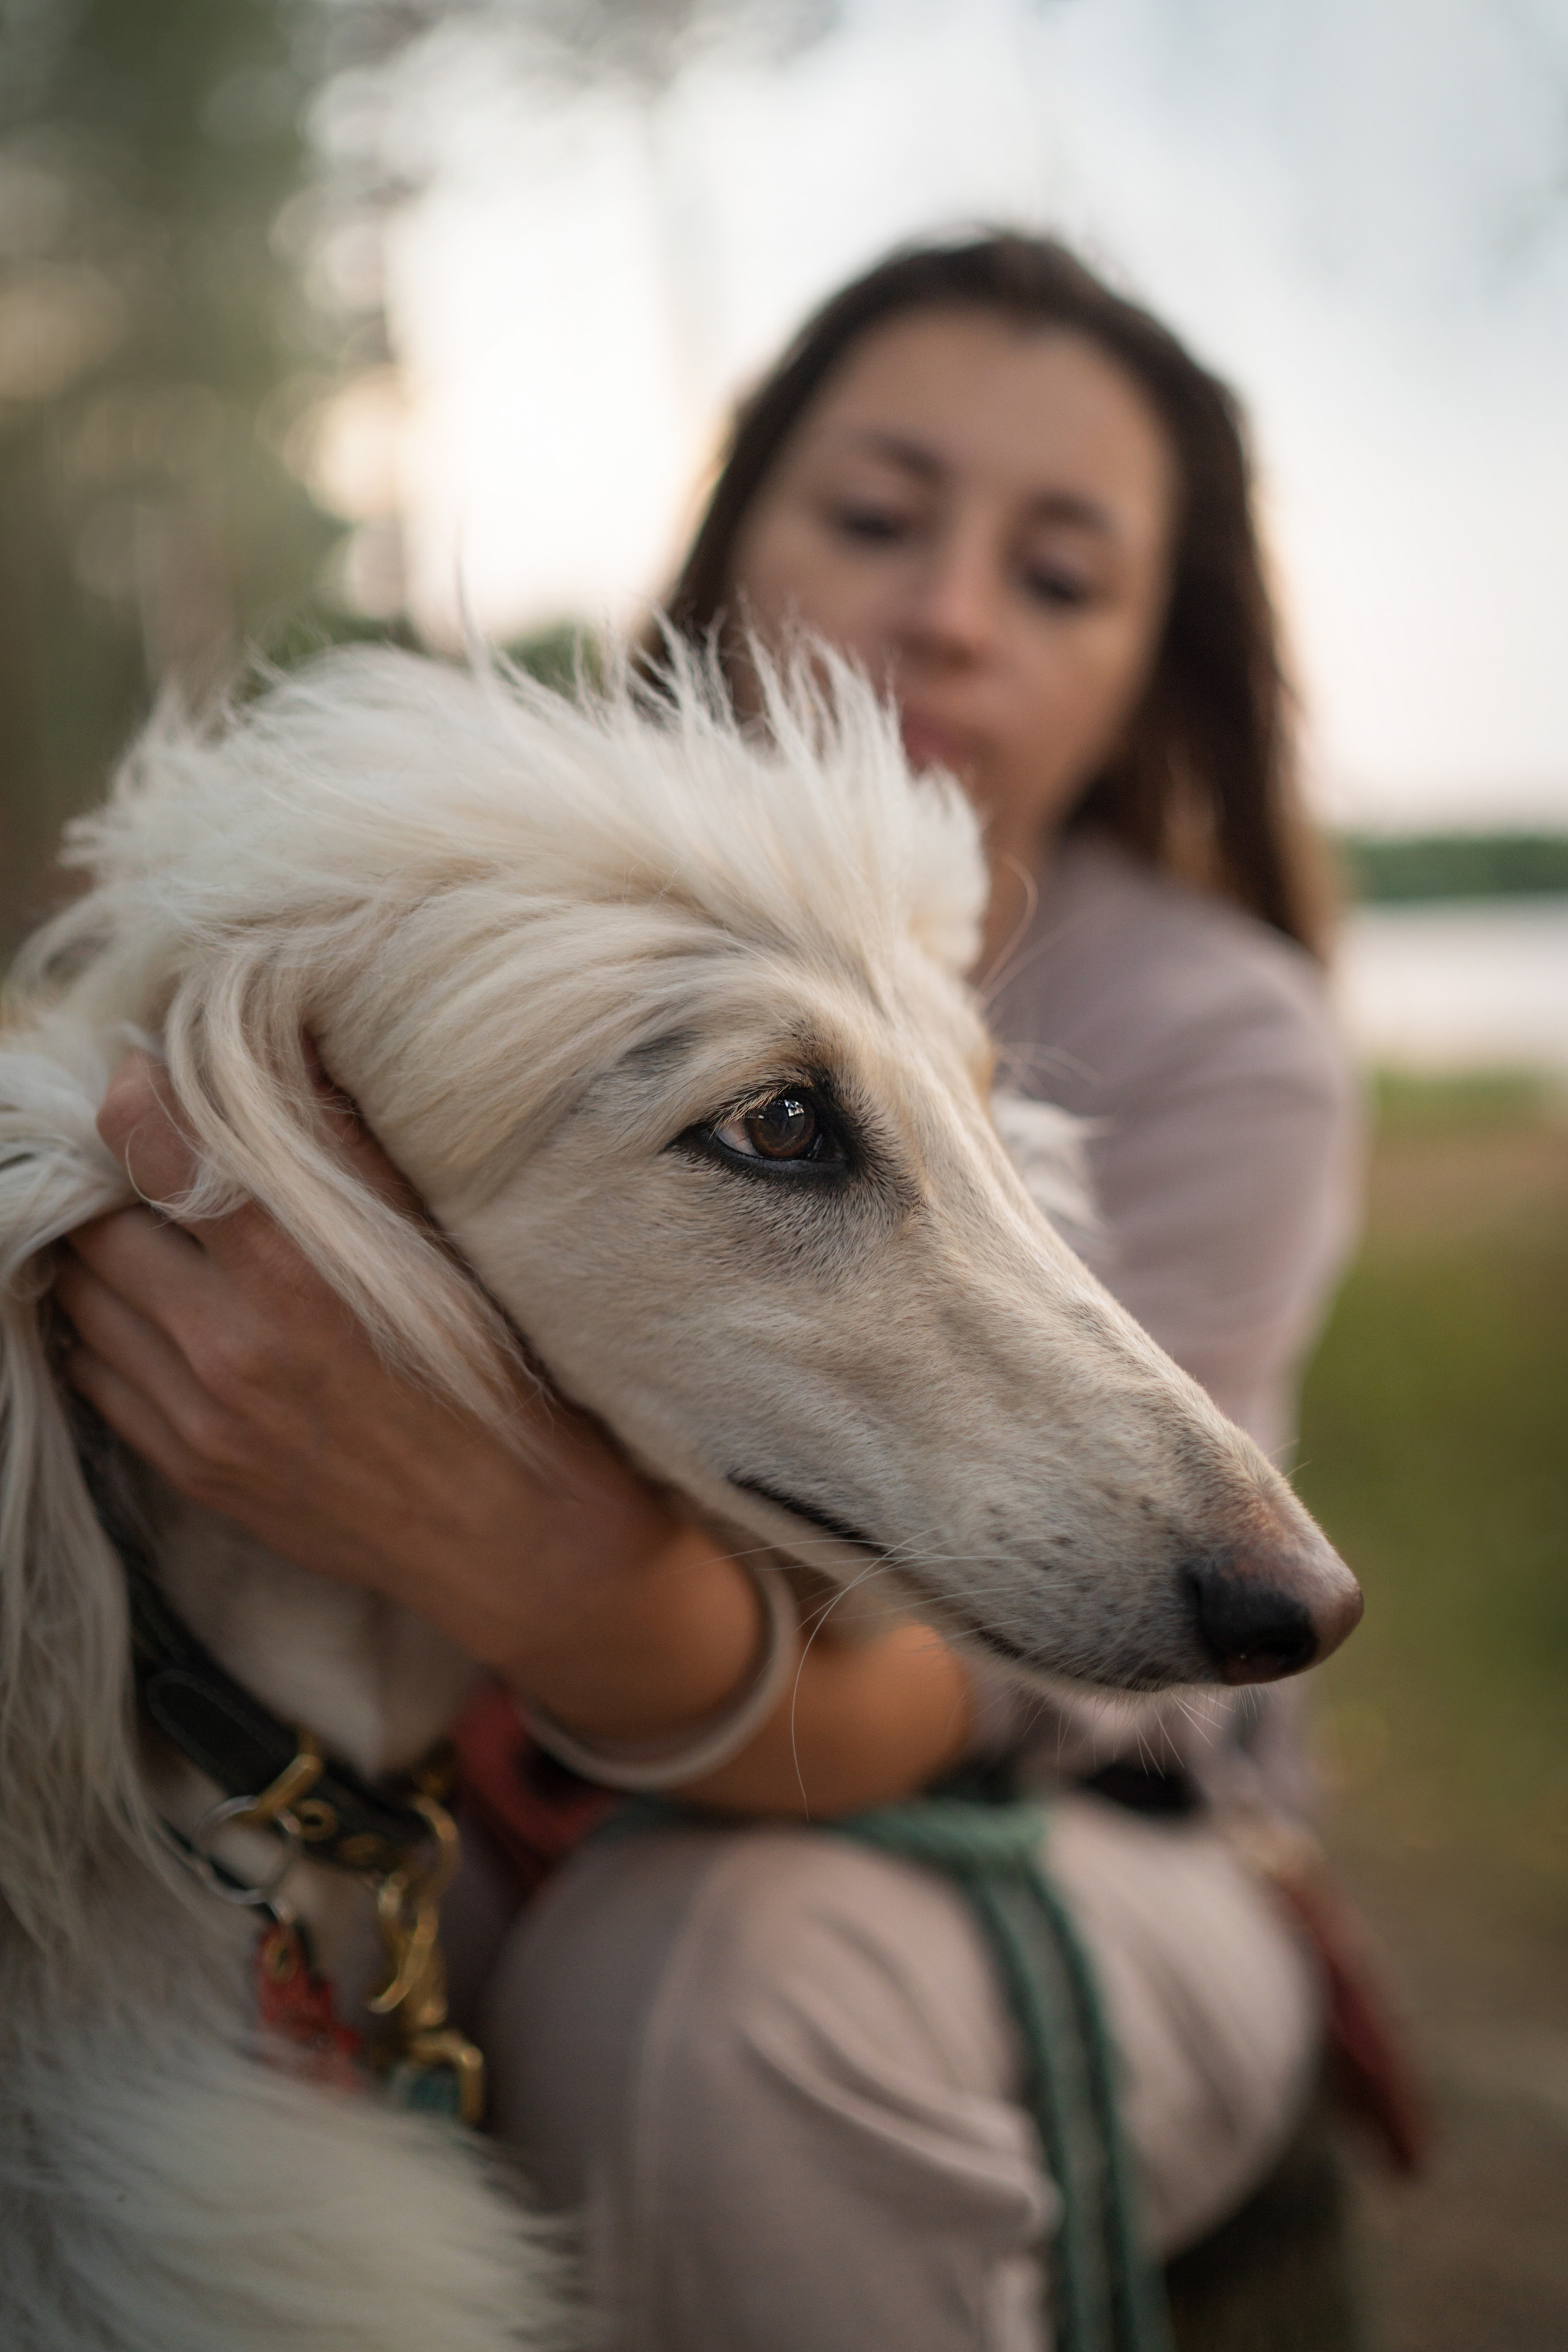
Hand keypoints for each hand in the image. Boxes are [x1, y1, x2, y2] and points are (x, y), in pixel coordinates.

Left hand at [60, 1053, 971, 1810]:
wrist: (521, 1543)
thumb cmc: (505, 1379)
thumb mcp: (442, 1249)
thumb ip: (346, 1157)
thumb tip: (279, 1063)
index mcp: (297, 1278)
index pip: (158, 1153)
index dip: (138, 1096)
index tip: (148, 1069)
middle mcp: (227, 1348)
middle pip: (101, 1224)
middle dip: (117, 1175)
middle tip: (156, 1149)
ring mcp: (197, 1419)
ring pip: (84, 1299)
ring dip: (106, 1250)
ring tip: (154, 1223)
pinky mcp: (191, 1470)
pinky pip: (97, 1376)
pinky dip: (109, 1327)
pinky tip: (158, 1305)